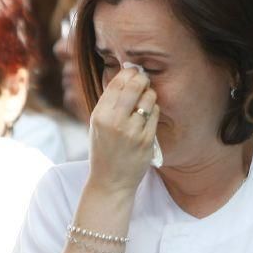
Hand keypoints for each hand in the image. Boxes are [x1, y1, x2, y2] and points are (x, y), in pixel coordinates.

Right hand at [87, 67, 159, 192]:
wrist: (110, 181)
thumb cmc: (104, 150)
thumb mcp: (98, 125)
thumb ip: (109, 103)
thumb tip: (125, 76)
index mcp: (100, 115)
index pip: (117, 83)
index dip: (128, 73)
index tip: (133, 71)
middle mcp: (115, 122)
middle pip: (135, 86)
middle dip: (142, 79)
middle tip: (144, 79)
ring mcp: (132, 131)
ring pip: (148, 98)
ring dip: (150, 94)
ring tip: (146, 99)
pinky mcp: (146, 140)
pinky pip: (155, 114)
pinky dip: (153, 110)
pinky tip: (148, 114)